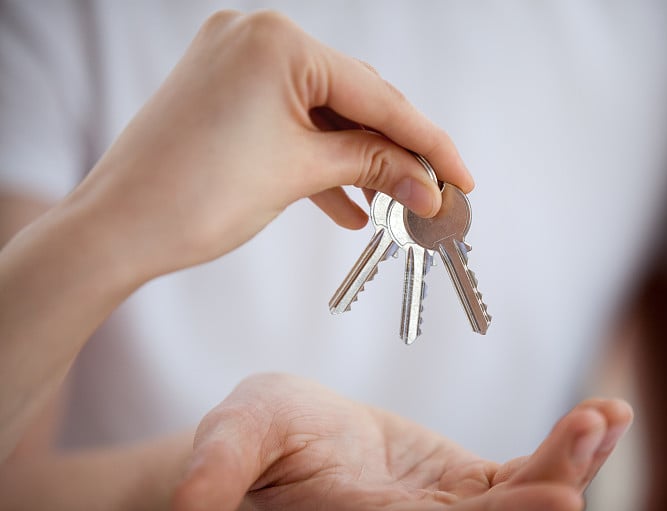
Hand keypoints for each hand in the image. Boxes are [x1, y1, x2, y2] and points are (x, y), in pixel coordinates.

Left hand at [68, 10, 472, 281]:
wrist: (117, 230)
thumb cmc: (195, 196)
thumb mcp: (301, 174)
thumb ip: (374, 166)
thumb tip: (428, 183)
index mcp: (278, 41)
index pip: (377, 94)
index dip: (428, 142)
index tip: (461, 175)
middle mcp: (256, 36)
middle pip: (352, 97)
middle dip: (392, 150)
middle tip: (429, 192)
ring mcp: (236, 60)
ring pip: (322, 112)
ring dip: (356, 158)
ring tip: (389, 202)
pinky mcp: (224, 90)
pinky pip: (289, 120)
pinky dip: (317, 157)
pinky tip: (347, 202)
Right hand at [172, 374, 632, 510]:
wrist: (286, 441)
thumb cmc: (259, 435)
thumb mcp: (236, 432)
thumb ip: (222, 461)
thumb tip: (189, 498)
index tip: (558, 497)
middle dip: (554, 479)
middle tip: (595, 425)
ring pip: (522, 498)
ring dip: (572, 461)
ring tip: (611, 415)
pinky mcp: (468, 487)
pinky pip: (524, 473)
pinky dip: (565, 449)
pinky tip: (604, 418)